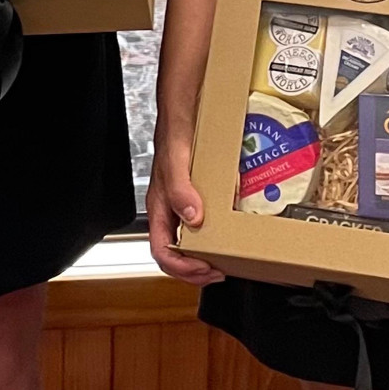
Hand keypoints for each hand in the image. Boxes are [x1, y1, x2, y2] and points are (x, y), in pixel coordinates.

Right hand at [147, 134, 222, 285]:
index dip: (182, 267)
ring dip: (204, 258)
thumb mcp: (175, 162)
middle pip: (175, 254)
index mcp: (159, 208)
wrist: (183, 116)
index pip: (161, 251)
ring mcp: (183, 207)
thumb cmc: (173, 137)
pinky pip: (203, 226)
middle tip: (218, 273)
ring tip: (223, 262)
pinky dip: (215, 238)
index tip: (204, 267)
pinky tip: (229, 235)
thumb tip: (193, 218)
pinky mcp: (197, 200)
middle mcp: (170, 212)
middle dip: (195, 271)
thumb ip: (180, 190)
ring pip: (188, 244)